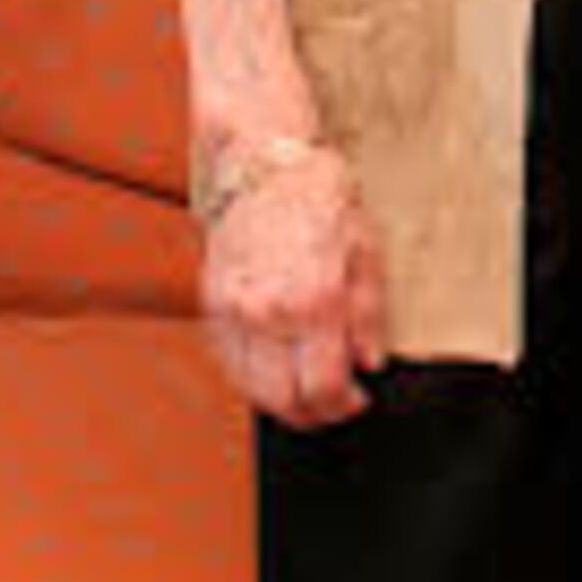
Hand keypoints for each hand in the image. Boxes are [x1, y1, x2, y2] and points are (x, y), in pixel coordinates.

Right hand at [199, 140, 387, 427]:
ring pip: (250, 389)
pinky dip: (251, 377)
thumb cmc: (320, 199)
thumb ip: (369, 315)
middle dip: (312, 414)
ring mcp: (234, 313)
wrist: (266, 167)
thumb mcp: (367, 252)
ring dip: (279, 402)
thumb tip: (370, 362)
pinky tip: (275, 367)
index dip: (344, 406)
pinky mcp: (211, 307)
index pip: (324, 386)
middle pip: (282, 400)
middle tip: (331, 406)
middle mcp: (269, 313)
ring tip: (305, 391)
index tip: (356, 400)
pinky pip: (228, 363)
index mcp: (315, 301)